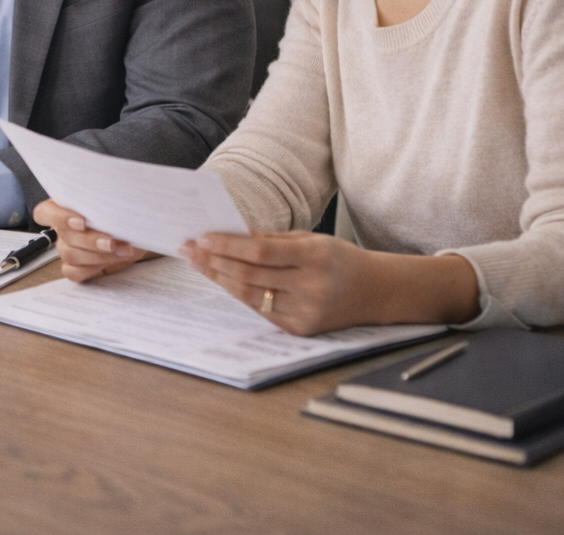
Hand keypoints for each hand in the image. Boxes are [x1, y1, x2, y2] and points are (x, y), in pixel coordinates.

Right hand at [33, 199, 149, 281]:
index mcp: (65, 206)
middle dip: (90, 241)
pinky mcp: (78, 267)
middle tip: (112, 242)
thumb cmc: (125, 212)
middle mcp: (64, 229)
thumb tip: (111, 199)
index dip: (59, 217)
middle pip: (64, 237)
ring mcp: (69, 249)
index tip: (81, 222)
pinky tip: (112, 261)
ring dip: (98, 255)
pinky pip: (73, 272)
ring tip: (122, 249)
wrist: (138, 231)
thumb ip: (106, 200)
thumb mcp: (118, 201)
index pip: (45, 212)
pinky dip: (93, 268)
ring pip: (70, 255)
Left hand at [181, 231, 480, 335]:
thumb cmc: (339, 258)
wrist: (376, 292)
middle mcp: (311, 288)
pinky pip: (261, 310)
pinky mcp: (300, 329)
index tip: (201, 237)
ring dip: (218, 278)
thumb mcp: (310, 239)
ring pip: (250, 295)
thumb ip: (270, 239)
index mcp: (315, 258)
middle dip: (213, 261)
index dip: (227, 246)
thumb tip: (228, 234)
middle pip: (249, 275)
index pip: (260, 252)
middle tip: (188, 249)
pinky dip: (239, 294)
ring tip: (197, 263)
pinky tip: (222, 280)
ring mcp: (306, 312)